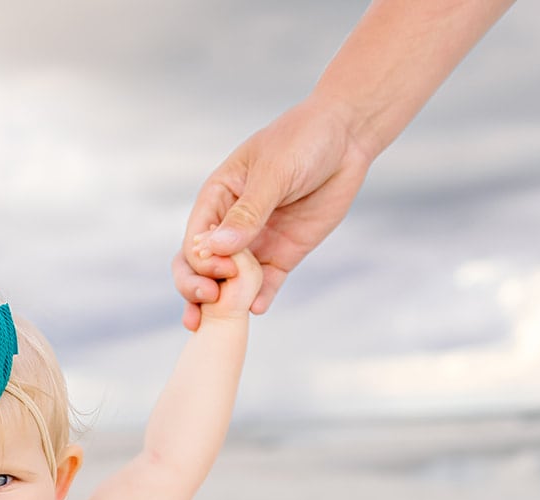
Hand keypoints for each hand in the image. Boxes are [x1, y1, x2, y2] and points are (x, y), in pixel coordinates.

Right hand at [173, 96, 373, 325]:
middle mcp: (230, 226)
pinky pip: (264, 286)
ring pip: (228, 283)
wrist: (346, 138)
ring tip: (223, 322)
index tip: (222, 268)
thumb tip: (216, 250)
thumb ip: (247, 213)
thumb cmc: (302, 140)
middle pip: (201, 268)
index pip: (194, 241)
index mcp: (217, 199)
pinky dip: (259, 300)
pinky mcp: (281, 256)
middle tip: (208, 303)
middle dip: (198, 289)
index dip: (201, 262)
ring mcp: (255, 243)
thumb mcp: (273, 173)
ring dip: (222, 304)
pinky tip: (258, 309)